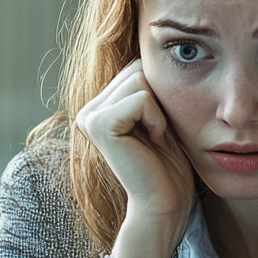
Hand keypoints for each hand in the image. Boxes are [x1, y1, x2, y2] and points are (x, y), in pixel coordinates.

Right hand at [76, 60, 194, 257]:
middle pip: (138, 69)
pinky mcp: (100, 124)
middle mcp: (89, 109)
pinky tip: (152, 143)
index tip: (157, 130)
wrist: (164, 205)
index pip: (137, 68)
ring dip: (159, 111)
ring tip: (153, 139)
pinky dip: (157, 120)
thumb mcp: (160, 118)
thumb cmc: (169, 166)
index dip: (159, 95)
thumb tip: (156, 52)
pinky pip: (142, 99)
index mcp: (100, 107)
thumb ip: (151, 89)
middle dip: (159, 100)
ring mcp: (90, 116)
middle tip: (156, 135)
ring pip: (140, 80)